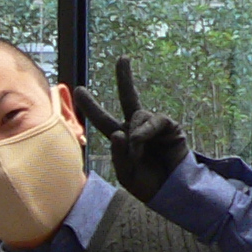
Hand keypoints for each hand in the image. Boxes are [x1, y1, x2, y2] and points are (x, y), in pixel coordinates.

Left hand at [74, 56, 188, 203]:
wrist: (172, 192)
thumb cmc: (148, 185)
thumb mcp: (125, 174)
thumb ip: (118, 155)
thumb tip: (118, 133)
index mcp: (122, 139)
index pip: (103, 119)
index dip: (91, 106)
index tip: (78, 90)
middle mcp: (137, 128)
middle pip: (128, 97)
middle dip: (125, 77)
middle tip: (123, 58)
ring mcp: (153, 126)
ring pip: (136, 114)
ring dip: (134, 135)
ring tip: (138, 154)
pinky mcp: (169, 127)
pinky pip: (153, 120)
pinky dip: (144, 131)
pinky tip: (142, 141)